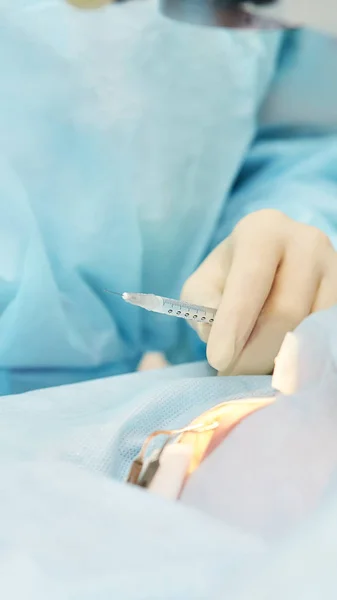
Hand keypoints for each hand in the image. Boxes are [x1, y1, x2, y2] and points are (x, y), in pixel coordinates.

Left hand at [181, 209, 336, 374]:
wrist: (268, 270)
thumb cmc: (229, 279)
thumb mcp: (202, 287)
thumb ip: (202, 305)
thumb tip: (216, 330)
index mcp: (263, 231)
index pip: (251, 281)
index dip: (234, 323)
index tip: (219, 359)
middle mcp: (306, 242)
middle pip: (285, 310)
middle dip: (254, 351)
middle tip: (230, 374)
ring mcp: (333, 267)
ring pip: (308, 328)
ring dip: (275, 359)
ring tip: (248, 367)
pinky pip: (324, 336)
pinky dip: (297, 357)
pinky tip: (275, 361)